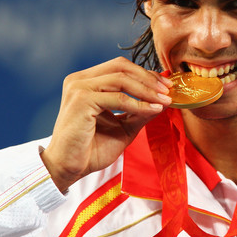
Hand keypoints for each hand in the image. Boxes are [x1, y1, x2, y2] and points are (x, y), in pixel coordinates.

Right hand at [40, 57, 171, 191]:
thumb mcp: (124, 127)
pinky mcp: (81, 100)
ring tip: (163, 101)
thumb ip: (140, 111)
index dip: (145, 74)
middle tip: (168, 90)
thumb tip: (163, 101)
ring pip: (121, 79)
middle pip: (121, 66)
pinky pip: (118, 98)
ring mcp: (79, 88)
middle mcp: (80, 80)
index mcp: (87, 81)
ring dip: (146, 89)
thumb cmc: (91, 149)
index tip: (166, 86)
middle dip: (148, 77)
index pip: (120, 67)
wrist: (68, 169)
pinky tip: (152, 110)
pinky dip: (138, 104)